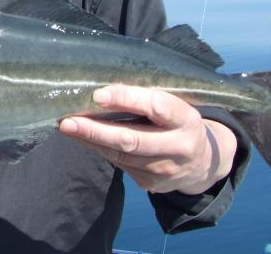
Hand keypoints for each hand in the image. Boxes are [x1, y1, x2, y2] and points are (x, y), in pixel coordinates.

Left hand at [59, 85, 236, 194]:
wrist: (202, 163)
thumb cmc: (177, 121)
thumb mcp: (176, 104)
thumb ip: (148, 96)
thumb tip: (103, 87)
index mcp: (187, 119)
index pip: (155, 106)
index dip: (126, 99)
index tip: (98, 94)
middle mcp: (179, 147)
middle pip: (132, 139)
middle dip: (95, 131)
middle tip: (68, 121)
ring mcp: (165, 170)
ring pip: (121, 155)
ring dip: (90, 141)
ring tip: (67, 127)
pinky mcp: (152, 184)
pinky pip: (120, 165)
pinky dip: (100, 150)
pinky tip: (84, 138)